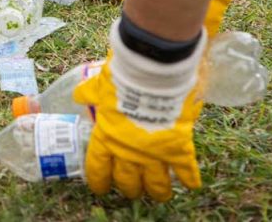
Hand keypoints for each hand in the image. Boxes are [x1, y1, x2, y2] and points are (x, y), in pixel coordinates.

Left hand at [73, 21, 204, 200]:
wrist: (153, 77)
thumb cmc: (123, 79)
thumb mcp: (100, 85)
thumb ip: (90, 92)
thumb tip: (79, 94)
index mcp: (106, 137)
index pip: (98, 167)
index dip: (99, 180)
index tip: (100, 188)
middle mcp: (128, 151)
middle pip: (127, 181)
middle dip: (129, 189)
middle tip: (132, 191)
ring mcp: (154, 154)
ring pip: (156, 183)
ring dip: (158, 191)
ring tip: (160, 195)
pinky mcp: (178, 149)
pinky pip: (185, 170)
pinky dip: (190, 179)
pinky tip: (192, 185)